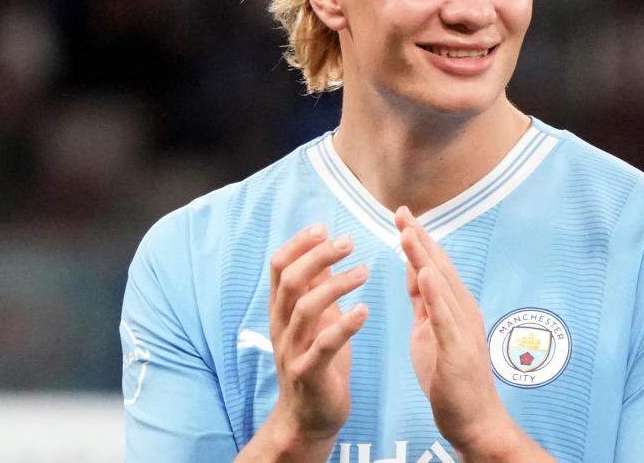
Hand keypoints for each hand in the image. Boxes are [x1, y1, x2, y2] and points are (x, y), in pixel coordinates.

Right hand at [255, 224, 368, 456]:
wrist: (309, 417)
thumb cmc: (317, 363)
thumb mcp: (315, 321)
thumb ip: (314, 290)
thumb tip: (322, 253)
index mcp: (282, 311)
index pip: (279, 268)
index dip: (298, 244)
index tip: (323, 227)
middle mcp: (281, 327)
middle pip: (291, 281)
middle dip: (318, 256)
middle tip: (347, 241)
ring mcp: (292, 351)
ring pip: (306, 309)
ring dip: (335, 285)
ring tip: (364, 271)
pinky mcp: (309, 373)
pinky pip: (324, 346)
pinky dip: (344, 325)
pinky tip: (364, 310)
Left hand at [397, 207, 550, 460]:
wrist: (474, 421)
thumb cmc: (452, 380)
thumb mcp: (431, 332)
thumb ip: (425, 302)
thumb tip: (415, 271)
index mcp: (454, 307)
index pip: (433, 266)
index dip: (417, 240)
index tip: (401, 215)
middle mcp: (462, 311)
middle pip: (439, 266)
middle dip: (419, 237)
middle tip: (401, 209)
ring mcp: (462, 329)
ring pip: (441, 285)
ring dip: (424, 256)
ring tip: (408, 230)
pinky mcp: (457, 349)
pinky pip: (444, 316)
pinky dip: (434, 292)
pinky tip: (423, 271)